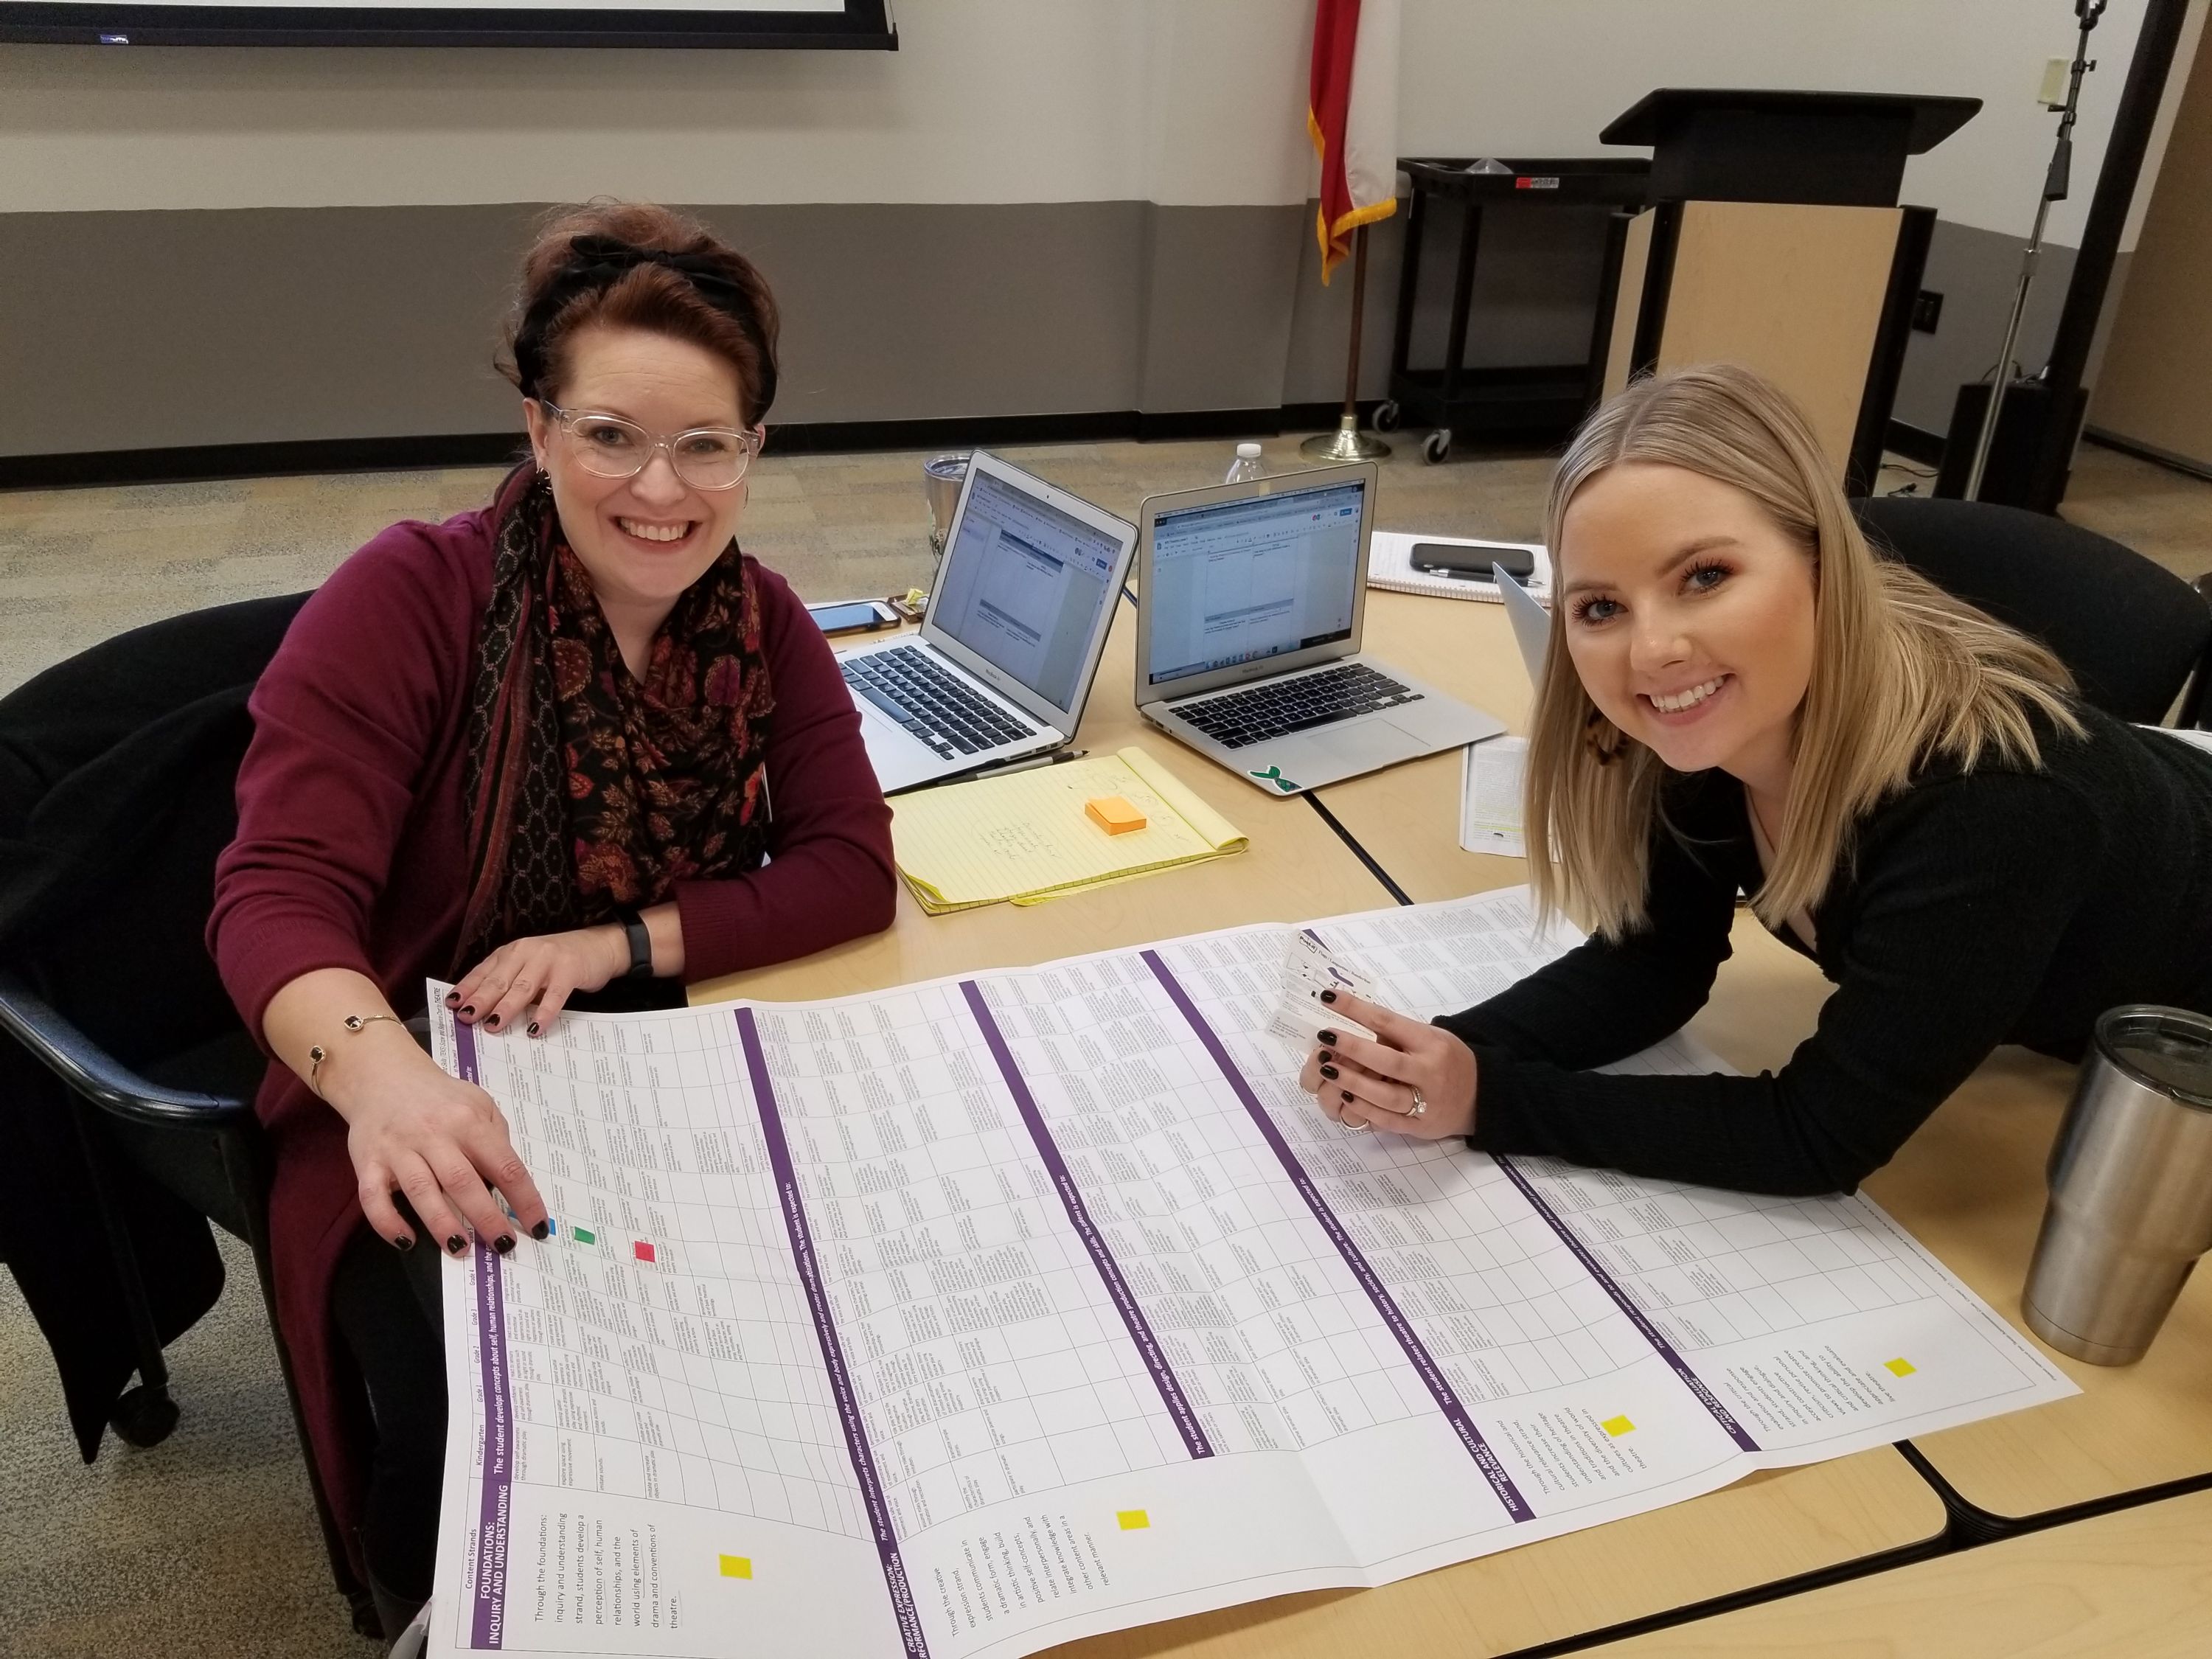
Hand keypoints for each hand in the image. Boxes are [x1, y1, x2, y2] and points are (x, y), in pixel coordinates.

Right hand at [327, 1034, 549, 1254]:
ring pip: (421, 1190)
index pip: (505, 1165)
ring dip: (442, 1224)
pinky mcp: (367, 1161)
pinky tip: (406, 1242)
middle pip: (463, 1182)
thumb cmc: (439, 1097)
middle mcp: (434, 1134)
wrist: (382, 1075)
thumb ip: (496, 1137)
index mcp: (469, 1121)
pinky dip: (388, 1223)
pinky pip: (374, 1197)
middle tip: (503, 1246)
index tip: (538, 1227)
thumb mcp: (479, 1103)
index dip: (525, 1199)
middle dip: (486, 1218)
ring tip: (461, 1249)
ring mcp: (398, 1148)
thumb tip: (509, 1182)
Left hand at [448, 925, 627, 1037]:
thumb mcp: (527, 967)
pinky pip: (555, 995)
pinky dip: (544, 1012)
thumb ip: (508, 982)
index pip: (483, 971)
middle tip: (467, 1019)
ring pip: (522, 987)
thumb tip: (480, 1011)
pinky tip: (534, 1028)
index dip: (467, 988)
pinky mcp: (570, 970)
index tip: (451, 1006)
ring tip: (493, 1025)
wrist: (599, 947)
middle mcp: (526, 952)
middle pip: (499, 980)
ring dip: (506, 1007)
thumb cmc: (558, 962)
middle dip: (481, 1000)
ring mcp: (548, 959)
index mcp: (511, 952)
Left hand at [1298, 990, 1476, 1140]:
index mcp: (1431, 1043)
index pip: (1390, 1022)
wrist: (1481, 1096)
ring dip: (1354, 1082)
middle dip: (1354, 1049)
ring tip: (1327, 1069)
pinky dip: (1365, 1109)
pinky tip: (1345, 1097)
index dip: (1357, 1010)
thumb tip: (1351, 1021)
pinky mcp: (1421, 1127)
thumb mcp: (1431, 1036)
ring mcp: (1427, 1102)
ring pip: (1387, 1096)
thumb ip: (1398, 1034)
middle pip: (1389, 1061)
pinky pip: (1389, 1120)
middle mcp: (1430, 1072)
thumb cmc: (1447, 1059)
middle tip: (1325, 1036)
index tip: (1329, 998)